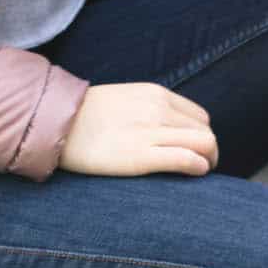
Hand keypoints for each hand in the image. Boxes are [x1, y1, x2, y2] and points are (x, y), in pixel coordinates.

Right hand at [59, 83, 218, 175]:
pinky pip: (187, 159)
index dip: (202, 137)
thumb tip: (169, 129)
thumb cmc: (87, 118)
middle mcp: (158, 109)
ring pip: (204, 144)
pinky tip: (194, 173)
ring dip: (208, 161)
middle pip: (206, 132)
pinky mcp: (141, 156)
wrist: (57, 123)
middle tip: (201, 167)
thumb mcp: (126, 100)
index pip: (199, 117)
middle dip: (210, 152)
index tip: (195, 152)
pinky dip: (198, 167)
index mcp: (156, 95)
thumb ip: (150, 110)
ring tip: (198, 173)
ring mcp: (151, 131)